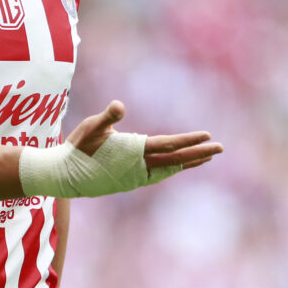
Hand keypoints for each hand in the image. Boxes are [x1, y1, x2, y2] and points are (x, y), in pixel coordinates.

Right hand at [67, 100, 222, 170]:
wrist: (66, 175)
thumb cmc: (79, 146)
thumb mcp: (91, 127)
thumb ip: (107, 117)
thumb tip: (119, 106)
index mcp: (134, 151)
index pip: (168, 144)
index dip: (188, 140)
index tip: (207, 136)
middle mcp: (139, 167)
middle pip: (176, 159)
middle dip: (199, 152)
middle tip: (221, 147)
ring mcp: (137, 176)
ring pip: (170, 168)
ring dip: (190, 161)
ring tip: (207, 156)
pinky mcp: (132, 181)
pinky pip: (160, 174)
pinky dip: (174, 168)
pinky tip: (180, 165)